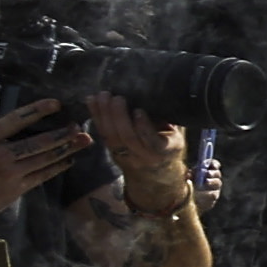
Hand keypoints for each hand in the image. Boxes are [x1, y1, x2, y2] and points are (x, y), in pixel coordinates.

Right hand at [0, 97, 92, 233]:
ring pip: (44, 159)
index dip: (38, 110)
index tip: (56, 104)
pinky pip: (41, 176)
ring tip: (83, 142)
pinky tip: (68, 161)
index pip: (16, 119)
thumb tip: (19, 129)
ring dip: (66, 150)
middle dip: (63, 134)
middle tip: (80, 127)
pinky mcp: (14, 190)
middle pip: (38, 142)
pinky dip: (57, 168)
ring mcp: (8, 173)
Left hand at [84, 96, 187, 211]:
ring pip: (112, 136)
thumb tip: (153, 96)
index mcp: (164, 151)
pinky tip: (92, 100)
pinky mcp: (111, 151)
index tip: (138, 110)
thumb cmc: (168, 144)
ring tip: (104, 95)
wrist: (156, 171)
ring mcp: (126, 156)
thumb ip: (166, 121)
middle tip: (117, 97)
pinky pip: (102, 133)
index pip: (152, 143)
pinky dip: (95, 115)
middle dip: (120, 116)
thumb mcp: (175, 135)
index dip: (143, 127)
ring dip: (105, 113)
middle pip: (128, 137)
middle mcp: (144, 157)